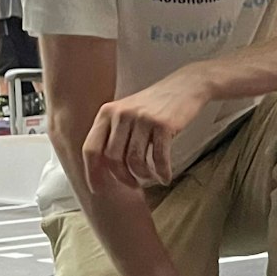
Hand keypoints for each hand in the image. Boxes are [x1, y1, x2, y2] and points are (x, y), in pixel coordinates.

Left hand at [81, 65, 212, 191]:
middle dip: (123, 177)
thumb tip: (102, 168)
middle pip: (113, 158)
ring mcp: (142, 119)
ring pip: (135, 161)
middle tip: (133, 184)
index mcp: (107, 112)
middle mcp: (121, 114)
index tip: (98, 189)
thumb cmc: (155, 105)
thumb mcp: (127, 112)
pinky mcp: (163, 125)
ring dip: (144, 175)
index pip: (91, 148)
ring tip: (152, 178)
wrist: (186, 86)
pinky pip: (159, 158)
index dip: (92, 173)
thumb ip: (113, 134)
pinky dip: (163, 172)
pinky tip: (166, 177)